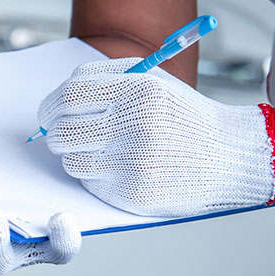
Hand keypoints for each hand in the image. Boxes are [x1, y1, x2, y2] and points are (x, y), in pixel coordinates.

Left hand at [38, 57, 274, 216]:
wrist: (227, 157)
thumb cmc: (182, 116)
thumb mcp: (151, 80)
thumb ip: (103, 80)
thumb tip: (56, 102)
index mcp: (139, 92)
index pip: (70, 96)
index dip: (50, 106)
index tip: (47, 113)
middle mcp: (135, 128)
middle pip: (62, 132)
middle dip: (55, 133)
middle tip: (63, 133)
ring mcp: (133, 165)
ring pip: (71, 162)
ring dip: (75, 155)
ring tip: (100, 149)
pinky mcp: (131, 195)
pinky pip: (90, 183)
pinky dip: (95, 175)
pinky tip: (119, 167)